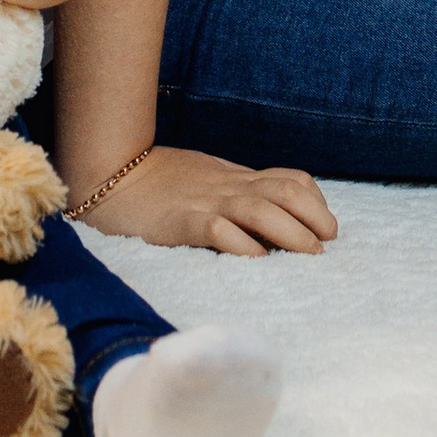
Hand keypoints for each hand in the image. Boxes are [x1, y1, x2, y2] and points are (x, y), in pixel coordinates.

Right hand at [84, 144, 336, 258]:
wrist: (110, 176)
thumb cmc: (159, 184)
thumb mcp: (207, 180)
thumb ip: (236, 195)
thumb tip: (271, 219)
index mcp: (235, 179)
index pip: (290, 179)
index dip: (316, 202)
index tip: (326, 227)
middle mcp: (228, 187)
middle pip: (286, 191)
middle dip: (316, 217)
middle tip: (326, 245)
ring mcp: (205, 203)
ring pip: (261, 209)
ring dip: (293, 232)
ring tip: (310, 254)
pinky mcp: (181, 222)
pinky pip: (219, 230)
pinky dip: (244, 245)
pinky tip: (258, 260)